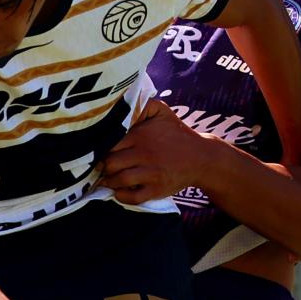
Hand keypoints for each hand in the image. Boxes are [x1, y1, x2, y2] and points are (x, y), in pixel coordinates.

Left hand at [98, 100, 214, 203]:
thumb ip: (143, 104)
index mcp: (141, 135)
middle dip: (103, 167)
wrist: (201, 158)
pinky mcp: (157, 190)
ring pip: (119, 180)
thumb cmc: (177, 134)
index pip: (110, 143)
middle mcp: (145, 155)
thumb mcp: (163, 112)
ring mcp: (151, 174)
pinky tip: (120, 191)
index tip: (98, 152)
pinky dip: (122, 196)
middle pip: (110, 163)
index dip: (101, 149)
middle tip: (102, 167)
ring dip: (110, 182)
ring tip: (109, 179)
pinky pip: (133, 198)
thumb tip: (124, 101)